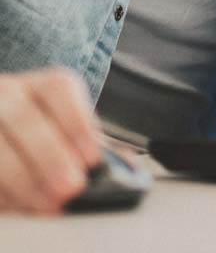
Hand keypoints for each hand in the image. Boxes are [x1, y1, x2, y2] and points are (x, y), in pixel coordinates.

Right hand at [0, 67, 101, 214]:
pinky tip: (20, 205)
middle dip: (49, 156)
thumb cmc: (41, 131)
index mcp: (41, 84)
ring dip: (24, 179)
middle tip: (71, 187)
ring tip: (48, 204)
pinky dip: (3, 191)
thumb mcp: (68, 129)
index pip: (59, 89)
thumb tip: (130, 165)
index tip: (92, 158)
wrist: (3, 128)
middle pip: (24, 117)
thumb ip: (94, 146)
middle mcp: (8, 94)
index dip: (77, 122)